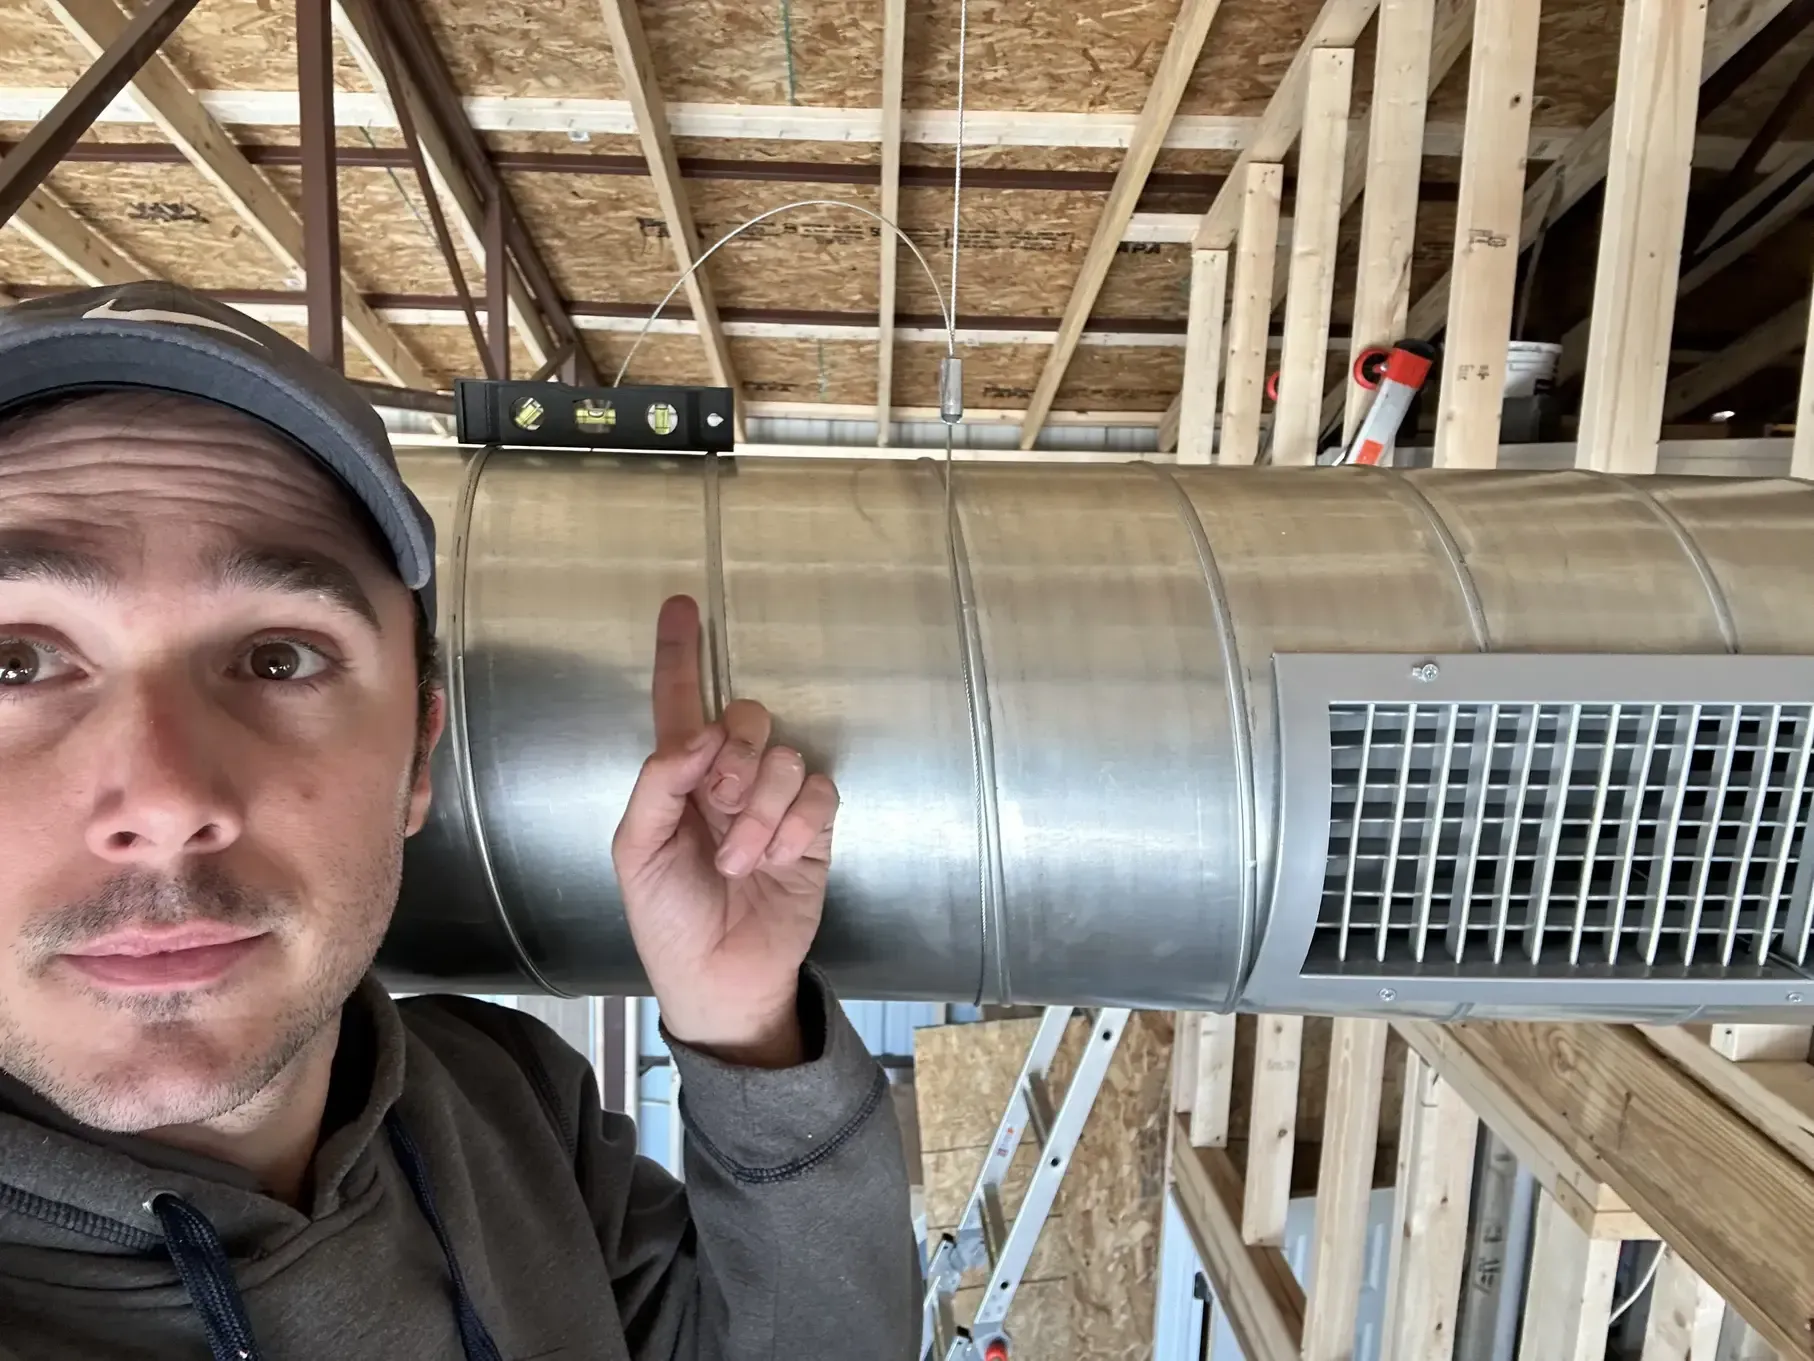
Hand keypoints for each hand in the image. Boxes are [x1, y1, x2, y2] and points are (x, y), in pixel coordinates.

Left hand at [611, 595, 839, 1067]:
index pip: (680, 703)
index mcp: (678, 777)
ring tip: (740, 861)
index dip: (680, 655)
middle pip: (746, 718)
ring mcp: (774, 802)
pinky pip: (818, 794)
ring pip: (784, 758)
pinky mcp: (813, 829)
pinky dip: (795, 826)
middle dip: (734, 759)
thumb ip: (658, 785)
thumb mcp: (636, 852)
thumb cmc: (667, 918)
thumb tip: (700, 734)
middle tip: (719, 807)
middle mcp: (729, 778)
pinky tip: (775, 860)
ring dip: (760, 813)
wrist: (720, 977)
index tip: (680, 605)